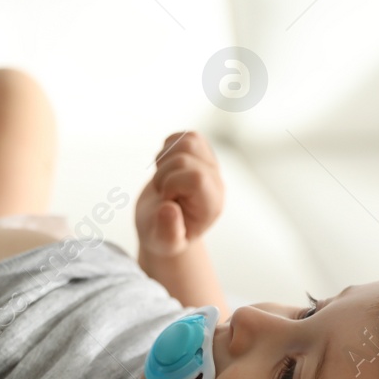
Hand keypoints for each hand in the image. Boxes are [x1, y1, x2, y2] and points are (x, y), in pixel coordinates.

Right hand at [135, 132, 224, 257]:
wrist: (163, 224)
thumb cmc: (163, 234)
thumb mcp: (163, 242)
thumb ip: (167, 232)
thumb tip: (168, 209)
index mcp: (211, 204)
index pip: (196, 178)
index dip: (172, 184)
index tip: (166, 200)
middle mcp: (215, 182)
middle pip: (186, 157)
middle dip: (162, 175)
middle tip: (162, 194)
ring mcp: (209, 165)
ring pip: (187, 141)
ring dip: (165, 160)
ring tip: (163, 180)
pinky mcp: (200, 153)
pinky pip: (185, 135)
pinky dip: (168, 148)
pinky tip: (165, 167)